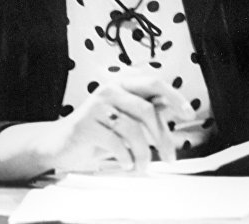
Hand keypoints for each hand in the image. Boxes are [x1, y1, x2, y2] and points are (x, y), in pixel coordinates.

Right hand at [49, 73, 194, 172]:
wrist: (60, 143)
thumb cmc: (96, 131)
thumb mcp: (124, 119)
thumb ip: (145, 110)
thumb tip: (173, 107)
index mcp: (122, 84)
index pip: (154, 83)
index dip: (174, 97)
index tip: (189, 113)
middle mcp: (110, 90)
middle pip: (146, 109)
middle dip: (162, 136)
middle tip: (170, 156)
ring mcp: (97, 105)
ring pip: (133, 129)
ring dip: (143, 153)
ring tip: (142, 165)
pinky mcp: (86, 124)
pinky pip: (116, 142)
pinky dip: (126, 157)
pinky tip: (126, 163)